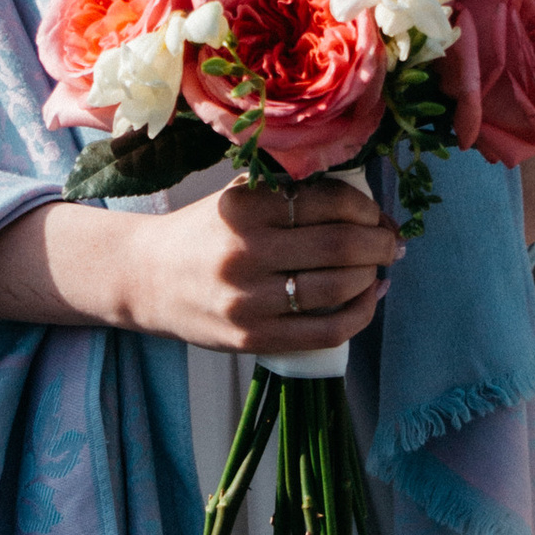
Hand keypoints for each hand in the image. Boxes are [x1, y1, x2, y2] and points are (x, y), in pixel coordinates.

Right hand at [123, 176, 400, 353]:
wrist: (145, 279)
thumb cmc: (203, 232)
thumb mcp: (237, 198)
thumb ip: (291, 195)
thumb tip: (370, 212)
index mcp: (243, 207)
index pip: (327, 201)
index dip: (366, 207)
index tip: (376, 214)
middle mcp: (244, 253)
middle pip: (340, 247)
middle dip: (380, 243)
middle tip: (390, 242)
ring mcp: (247, 301)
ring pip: (337, 289)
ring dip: (372, 276)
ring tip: (377, 268)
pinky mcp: (251, 338)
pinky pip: (325, 332)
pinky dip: (360, 314)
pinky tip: (367, 298)